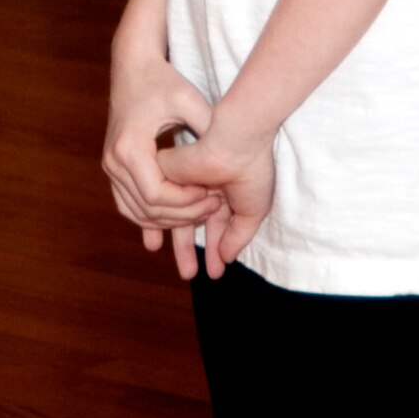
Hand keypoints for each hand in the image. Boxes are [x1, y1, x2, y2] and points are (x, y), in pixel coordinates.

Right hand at [104, 52, 224, 276]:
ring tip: (199, 216)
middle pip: (148, 209)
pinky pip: (128, 204)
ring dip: (167, 221)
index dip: (186, 203)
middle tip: (214, 207)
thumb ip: (208, 130)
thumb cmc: (164, 80)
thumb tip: (230, 160)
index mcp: (130, 147)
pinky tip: (170, 226)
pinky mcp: (113, 166)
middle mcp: (114, 161)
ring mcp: (110, 165)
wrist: (133, 64)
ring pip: (136, 212)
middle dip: (183, 215)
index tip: (212, 195)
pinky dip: (149, 217)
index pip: (157, 196)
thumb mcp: (190, 100)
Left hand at [157, 112, 276, 274]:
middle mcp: (203, 184)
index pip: (215, 222)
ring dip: (183, 242)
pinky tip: (186, 224)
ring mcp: (186, 179)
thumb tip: (226, 257)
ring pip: (177, 216)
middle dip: (190, 248)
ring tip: (187, 272)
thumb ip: (238, 234)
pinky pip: (165, 204)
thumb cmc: (253, 170)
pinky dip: (178, 219)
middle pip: (191, 222)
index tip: (215, 271)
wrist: (239, 142)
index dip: (216, 247)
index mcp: (223, 189)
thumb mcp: (253, 209)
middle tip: (190, 275)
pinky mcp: (169, 171)